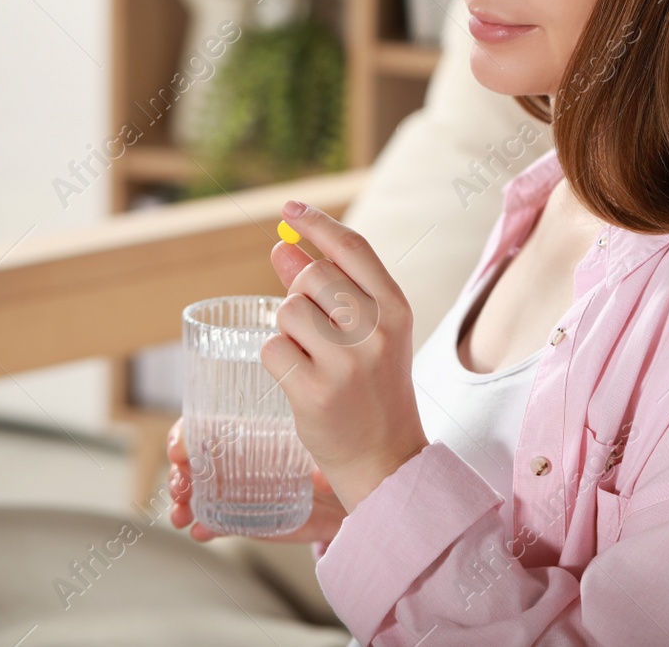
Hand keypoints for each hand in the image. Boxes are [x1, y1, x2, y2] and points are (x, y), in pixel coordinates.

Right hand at [166, 416, 345, 543]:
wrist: (340, 502)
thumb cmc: (329, 465)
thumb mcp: (326, 458)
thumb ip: (322, 467)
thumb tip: (319, 477)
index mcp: (249, 438)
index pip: (207, 429)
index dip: (186, 436)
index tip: (178, 450)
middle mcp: (237, 464)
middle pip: (194, 464)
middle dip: (179, 474)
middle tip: (180, 487)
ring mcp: (237, 494)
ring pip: (197, 496)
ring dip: (183, 505)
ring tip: (181, 516)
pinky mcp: (243, 521)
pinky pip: (216, 525)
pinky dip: (204, 529)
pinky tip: (201, 533)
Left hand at [262, 201, 429, 512]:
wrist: (385, 459)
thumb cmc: (373, 388)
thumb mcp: (367, 333)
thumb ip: (330, 289)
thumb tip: (283, 247)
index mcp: (396, 310)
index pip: (352, 248)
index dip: (317, 223)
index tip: (289, 209)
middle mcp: (376, 331)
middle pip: (312, 276)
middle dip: (297, 290)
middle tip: (309, 322)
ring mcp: (346, 363)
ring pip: (287, 312)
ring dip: (286, 329)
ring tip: (311, 358)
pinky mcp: (314, 392)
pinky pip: (272, 350)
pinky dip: (276, 360)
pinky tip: (299, 378)